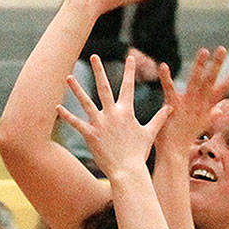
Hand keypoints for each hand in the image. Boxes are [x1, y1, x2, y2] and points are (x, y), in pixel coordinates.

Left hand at [57, 53, 170, 178]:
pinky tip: (57, 107)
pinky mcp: (90, 135)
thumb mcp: (150, 133)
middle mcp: (112, 114)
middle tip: (94, 56)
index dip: (130, 71)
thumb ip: (159, 119)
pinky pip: (76, 123)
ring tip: (69, 77)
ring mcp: (100, 124)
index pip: (128, 87)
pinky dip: (66, 115)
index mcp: (126, 112)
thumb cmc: (138, 153)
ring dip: (77, 89)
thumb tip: (170, 108)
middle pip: (104, 88)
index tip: (129, 57)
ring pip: (86, 102)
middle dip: (99, 71)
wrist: (128, 172)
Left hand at [156, 46, 228, 155]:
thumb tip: (221, 108)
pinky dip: (166, 77)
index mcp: (206, 108)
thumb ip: (211, 115)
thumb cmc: (184, 138)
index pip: (222, 91)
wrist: (174, 153)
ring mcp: (187, 105)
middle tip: (223, 49)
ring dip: (199, 65)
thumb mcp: (201, 125)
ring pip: (195, 81)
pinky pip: (170, 89)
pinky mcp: (173, 107)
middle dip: (217, 64)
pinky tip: (163, 65)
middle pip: (210, 81)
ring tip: (204, 50)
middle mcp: (199, 105)